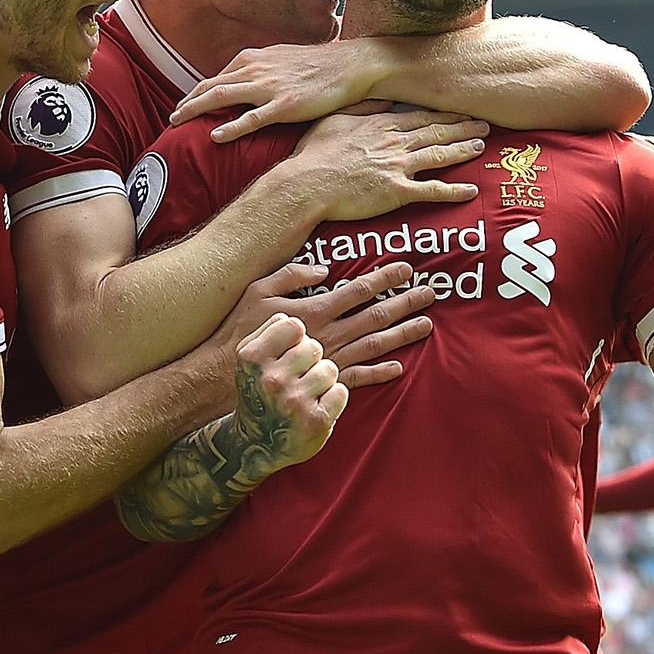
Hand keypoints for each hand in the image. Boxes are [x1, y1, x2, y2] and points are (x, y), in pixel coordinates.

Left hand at [171, 43, 388, 141]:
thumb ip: (259, 70)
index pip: (216, 77)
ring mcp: (268, 87)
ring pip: (221, 97)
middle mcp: (255, 70)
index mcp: (253, 59)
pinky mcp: (284, 105)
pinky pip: (251, 118)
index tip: (184, 107)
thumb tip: (244, 81)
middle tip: (172, 119)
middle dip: (187, 102)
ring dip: (195, 110)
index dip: (196, 94)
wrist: (349, 65)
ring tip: (179, 124)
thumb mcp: (281, 60)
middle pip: (210, 86)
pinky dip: (230, 126)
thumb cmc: (317, 66)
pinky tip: (215, 135)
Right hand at [220, 262, 434, 389]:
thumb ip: (291, 277)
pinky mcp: (323, 385)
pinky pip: (358, 379)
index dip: (384, 278)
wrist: (222, 378)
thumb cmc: (238, 330)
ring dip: (402, 334)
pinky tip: (398, 367)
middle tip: (431, 293)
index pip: (357, 290)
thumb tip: (323, 270)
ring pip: (374, 345)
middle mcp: (328, 336)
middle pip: (375, 316)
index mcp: (315, 311)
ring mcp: (328, 362)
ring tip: (426, 324)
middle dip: (404, 303)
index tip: (407, 268)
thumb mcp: (258, 292)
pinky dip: (379, 373)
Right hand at [232, 312, 346, 473]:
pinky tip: (316, 406)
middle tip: (294, 378)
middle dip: (310, 360)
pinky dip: (333, 398)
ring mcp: (294, 402)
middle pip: (314, 346)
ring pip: (329, 368)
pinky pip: (341, 391)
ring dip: (322, 380)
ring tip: (304, 393)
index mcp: (252, 357)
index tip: (288, 352)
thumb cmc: (256, 390)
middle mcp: (271, 380)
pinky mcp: (316, 421)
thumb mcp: (248, 352)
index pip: (294, 326)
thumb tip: (315, 284)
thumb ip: (273, 322)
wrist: (254, 442)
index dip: (296, 338)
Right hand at [287, 109, 486, 222]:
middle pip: (436, 132)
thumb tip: (386, 99)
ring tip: (481, 147)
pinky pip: (432, 191)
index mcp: (380, 124)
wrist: (306, 184)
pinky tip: (470, 191)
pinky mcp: (397, 192)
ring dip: (463, 150)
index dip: (444, 114)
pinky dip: (454, 191)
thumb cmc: (313, 155)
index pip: (420, 116)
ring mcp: (398, 167)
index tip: (461, 110)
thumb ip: (363, 108)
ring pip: (439, 155)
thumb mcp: (335, 120)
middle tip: (483, 124)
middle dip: (462, 127)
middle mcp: (394, 142)